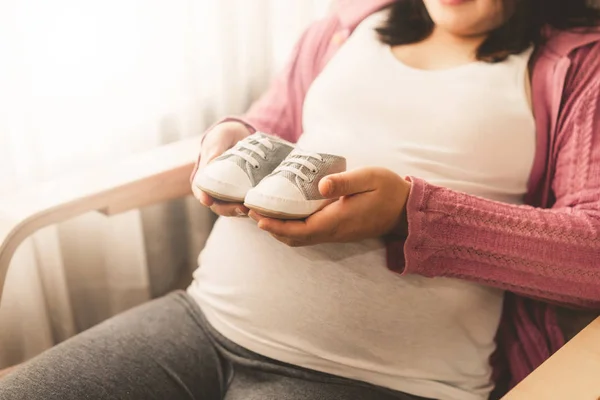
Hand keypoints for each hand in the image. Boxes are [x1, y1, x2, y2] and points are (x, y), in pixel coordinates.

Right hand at [192, 121, 251, 216]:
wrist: (242, 136)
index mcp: (203, 178)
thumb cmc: (224, 135)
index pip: (200, 190)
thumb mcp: (218, 138)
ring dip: (243, 212)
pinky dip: (254, 206)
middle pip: (219, 206)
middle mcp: (216, 190)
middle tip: (241, 208)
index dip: (203, 196)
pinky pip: (248, 203)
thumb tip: (211, 162)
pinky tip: (263, 205)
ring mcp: (231, 194)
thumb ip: (215, 149)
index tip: (207, 201)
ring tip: (253, 209)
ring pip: (235, 208)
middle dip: (229, 209)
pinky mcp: (245, 194)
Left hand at [248, 167, 411, 246]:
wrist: (405, 210)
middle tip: (252, 213)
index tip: (258, 217)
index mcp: (337, 220)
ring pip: (301, 238)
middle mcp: (334, 232)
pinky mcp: (338, 230)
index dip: (276, 226)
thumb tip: (320, 185)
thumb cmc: (388, 190)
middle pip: (295, 238)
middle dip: (272, 228)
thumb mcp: (369, 178)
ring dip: (280, 230)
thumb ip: (344, 182)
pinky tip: (286, 214)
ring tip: (263, 214)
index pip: (299, 230)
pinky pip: (309, 234)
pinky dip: (292, 228)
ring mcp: (336, 234)